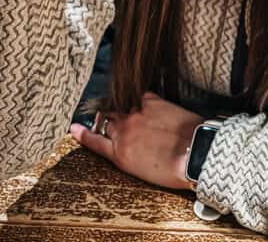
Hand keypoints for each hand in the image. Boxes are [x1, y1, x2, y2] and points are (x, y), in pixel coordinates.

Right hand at [69, 92, 202, 191]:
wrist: (194, 153)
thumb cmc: (173, 170)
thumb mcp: (142, 172)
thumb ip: (129, 156)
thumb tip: (127, 147)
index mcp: (120, 154)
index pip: (95, 141)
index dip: (83, 135)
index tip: (73, 128)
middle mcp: (124, 132)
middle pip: (105, 121)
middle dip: (104, 120)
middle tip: (104, 119)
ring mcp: (136, 114)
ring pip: (118, 106)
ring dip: (118, 108)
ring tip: (122, 109)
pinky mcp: (150, 101)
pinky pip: (135, 96)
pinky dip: (135, 99)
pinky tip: (138, 99)